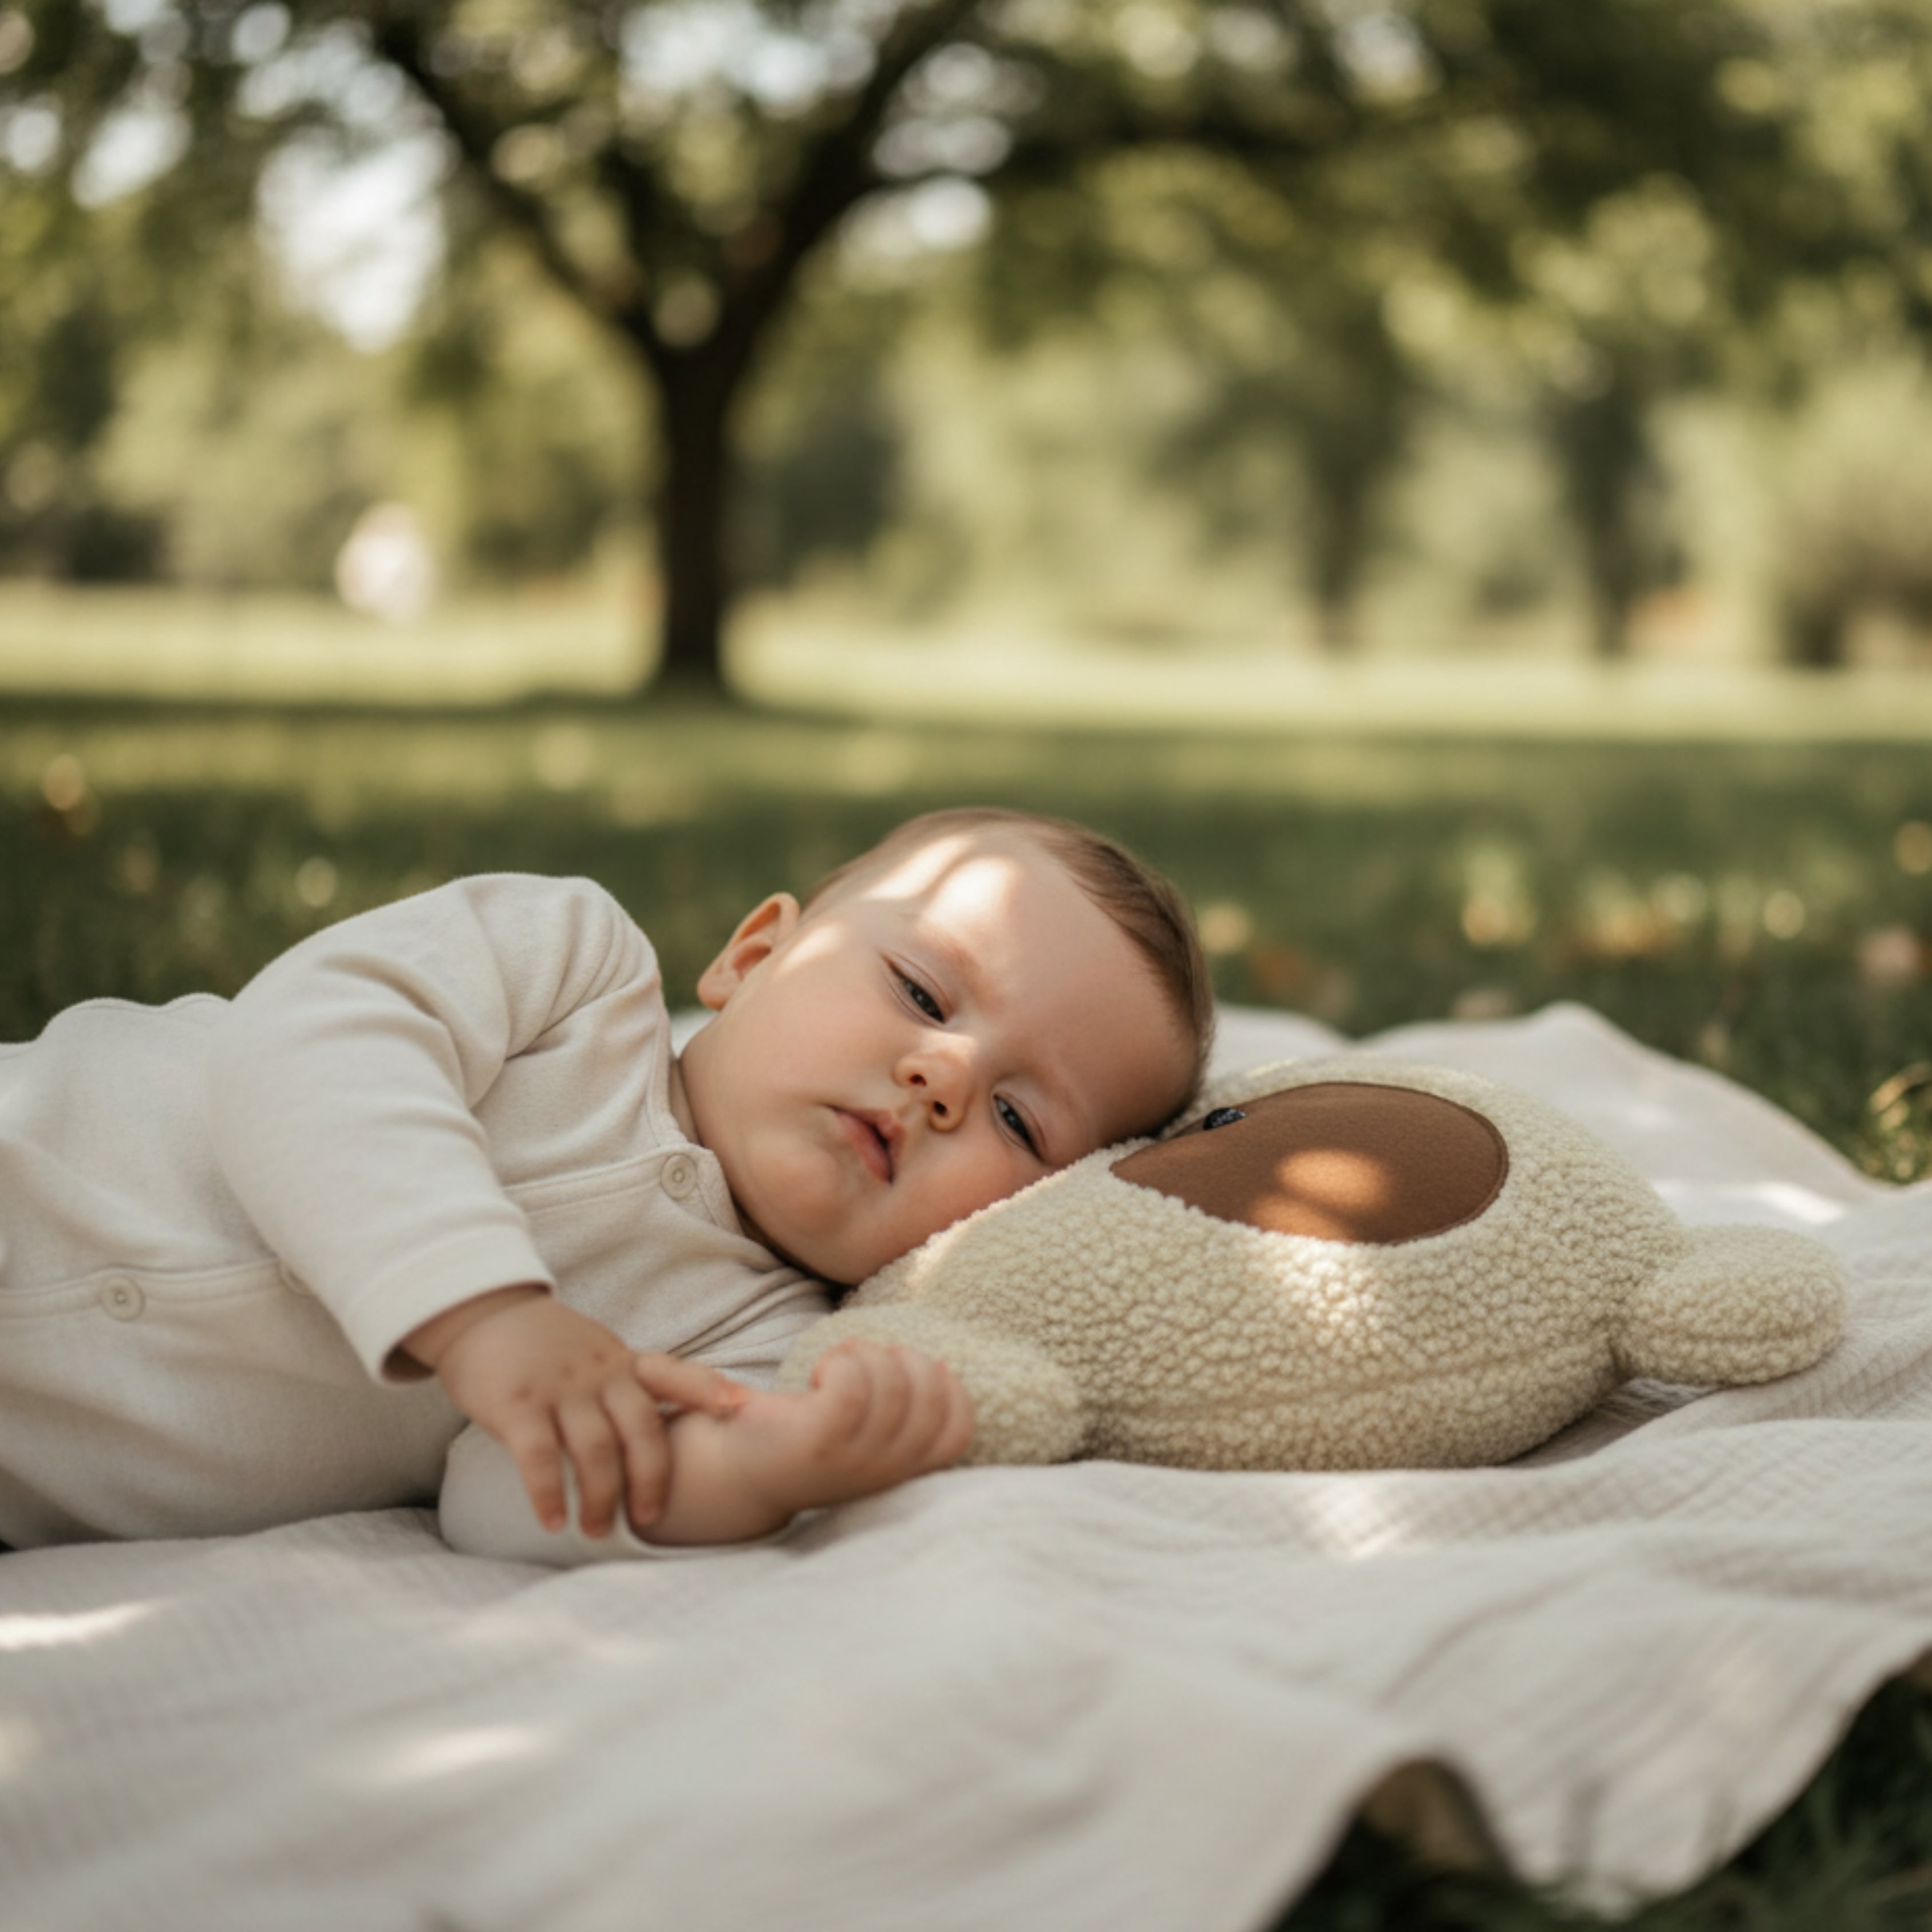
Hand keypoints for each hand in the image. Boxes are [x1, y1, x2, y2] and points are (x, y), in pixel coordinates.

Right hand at [406, 1287, 745, 1536]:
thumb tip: (663, 1423)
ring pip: (595, 1450)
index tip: (739, 1407)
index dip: (707, 1390)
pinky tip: (553, 1521)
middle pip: (642, 1429)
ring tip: (597, 1531)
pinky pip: (540, 1457)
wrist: (482, 1311)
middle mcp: (599, 1373)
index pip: (673, 1373)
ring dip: (601, 1497)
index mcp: (620, 1361)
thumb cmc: (543, 1343)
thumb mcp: (596, 1351)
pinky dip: (549, 1494)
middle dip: (651, 1478)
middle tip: (649, 1518)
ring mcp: (560, 1387)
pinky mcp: (518, 1403)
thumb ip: (626, 1382)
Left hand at [720, 1341, 974, 1521]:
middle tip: (866, 1359)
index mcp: (900, 1469)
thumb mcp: (867, 1433)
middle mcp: (882, 1470)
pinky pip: (851, 1387)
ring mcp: (851, 1460)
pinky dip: (842, 1361)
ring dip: (868, 1354)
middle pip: (929, 1400)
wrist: (736, 1472)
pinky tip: (821, 1370)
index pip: (958, 1433)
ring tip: (839, 1361)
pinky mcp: (817, 1442)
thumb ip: (906, 1409)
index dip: (950, 1390)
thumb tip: (942, 1364)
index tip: (916, 1367)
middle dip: (906, 1359)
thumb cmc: (807, 1437)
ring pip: (893, 1386)